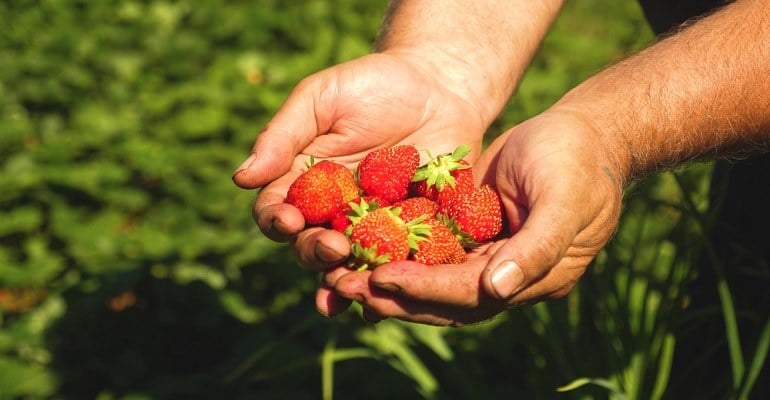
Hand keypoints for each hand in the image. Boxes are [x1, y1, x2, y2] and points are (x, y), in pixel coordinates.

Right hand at [231, 52, 488, 314]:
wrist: (438, 85)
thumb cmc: (371, 85)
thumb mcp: (321, 99)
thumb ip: (283, 135)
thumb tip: (241, 178)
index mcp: (303, 185)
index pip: (278, 213)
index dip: (278, 222)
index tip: (288, 220)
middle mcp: (333, 214)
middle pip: (311, 248)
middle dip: (317, 254)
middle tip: (333, 248)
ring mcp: (374, 229)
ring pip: (354, 265)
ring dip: (351, 280)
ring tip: (357, 284)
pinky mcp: (415, 235)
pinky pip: (403, 263)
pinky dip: (398, 278)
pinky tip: (398, 287)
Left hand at [327, 111, 627, 325]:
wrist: (584, 132)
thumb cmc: (579, 160)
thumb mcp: (565, 199)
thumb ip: (537, 247)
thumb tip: (497, 290)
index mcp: (535, 277)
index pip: (471, 294)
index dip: (425, 290)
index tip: (380, 280)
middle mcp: (507, 276)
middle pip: (444, 298)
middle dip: (395, 294)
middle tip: (345, 286)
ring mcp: (489, 255)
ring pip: (432, 277)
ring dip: (390, 277)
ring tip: (342, 273)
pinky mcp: (472, 231)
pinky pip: (431, 248)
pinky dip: (399, 250)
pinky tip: (363, 243)